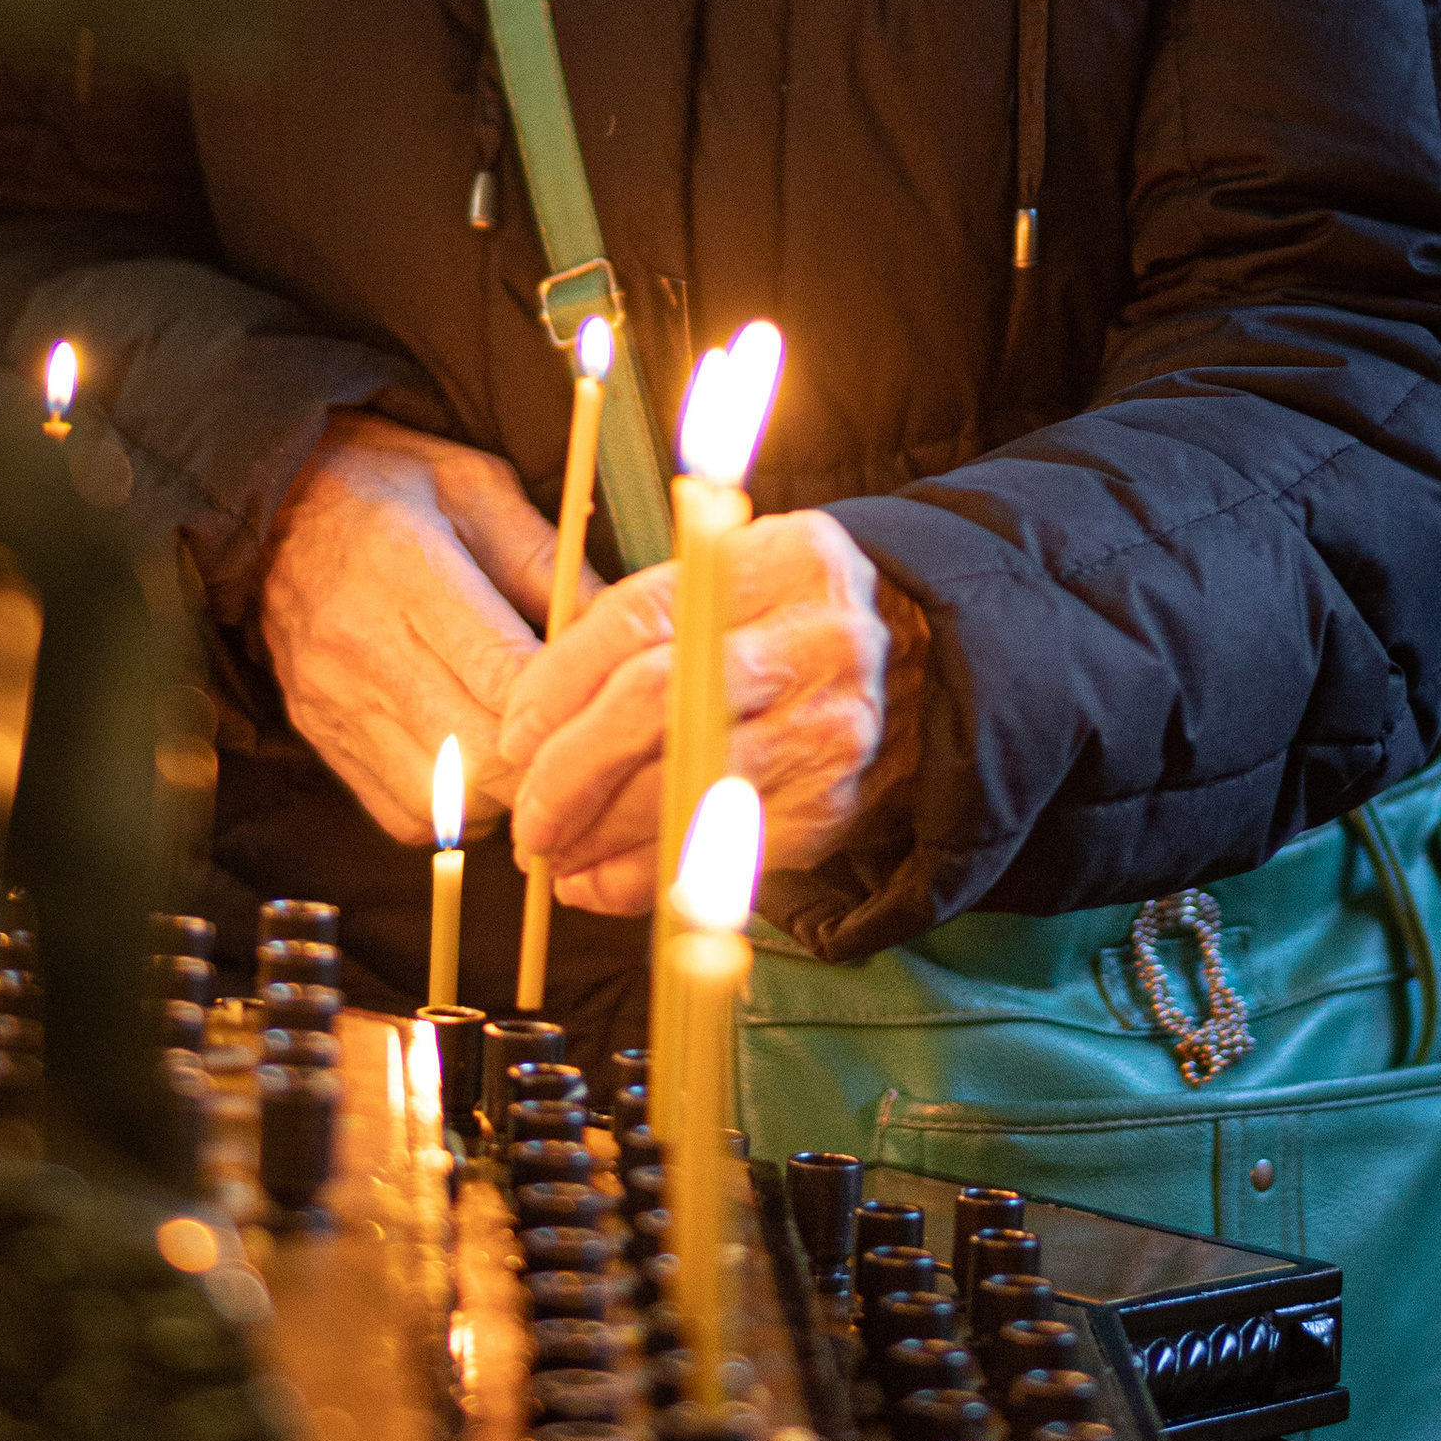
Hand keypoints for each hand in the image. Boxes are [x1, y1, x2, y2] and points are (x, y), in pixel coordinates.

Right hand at [259, 418, 583, 842]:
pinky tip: (475, 764)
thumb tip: (621, 629)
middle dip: (543, 761)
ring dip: (503, 795)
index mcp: (409, 567)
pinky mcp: (318, 734)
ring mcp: (333, 700)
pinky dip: (454, 809)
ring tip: (525, 752)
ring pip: (442, 803)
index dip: (567, 704)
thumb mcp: (478, 488)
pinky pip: (402, 815)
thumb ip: (549, 562)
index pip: (504, 676)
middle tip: (576, 736)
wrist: (271, 504)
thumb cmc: (391, 486)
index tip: (603, 697)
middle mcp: (362, 645)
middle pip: (476, 757)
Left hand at [497, 509, 920, 912]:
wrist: (927, 673)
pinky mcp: (835, 802)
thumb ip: (644, 631)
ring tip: (555, 856)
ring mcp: (832, 723)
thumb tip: (528, 731)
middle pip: (656, 700)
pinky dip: (647, 877)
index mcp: (779, 558)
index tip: (512, 738)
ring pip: (681, 786)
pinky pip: (719, 851)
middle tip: (527, 818)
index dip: (557, 685)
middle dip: (569, 770)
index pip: (639, 617)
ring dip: (599, 835)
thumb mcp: (735, 588)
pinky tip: (606, 882)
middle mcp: (815, 634)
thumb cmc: (789, 628)